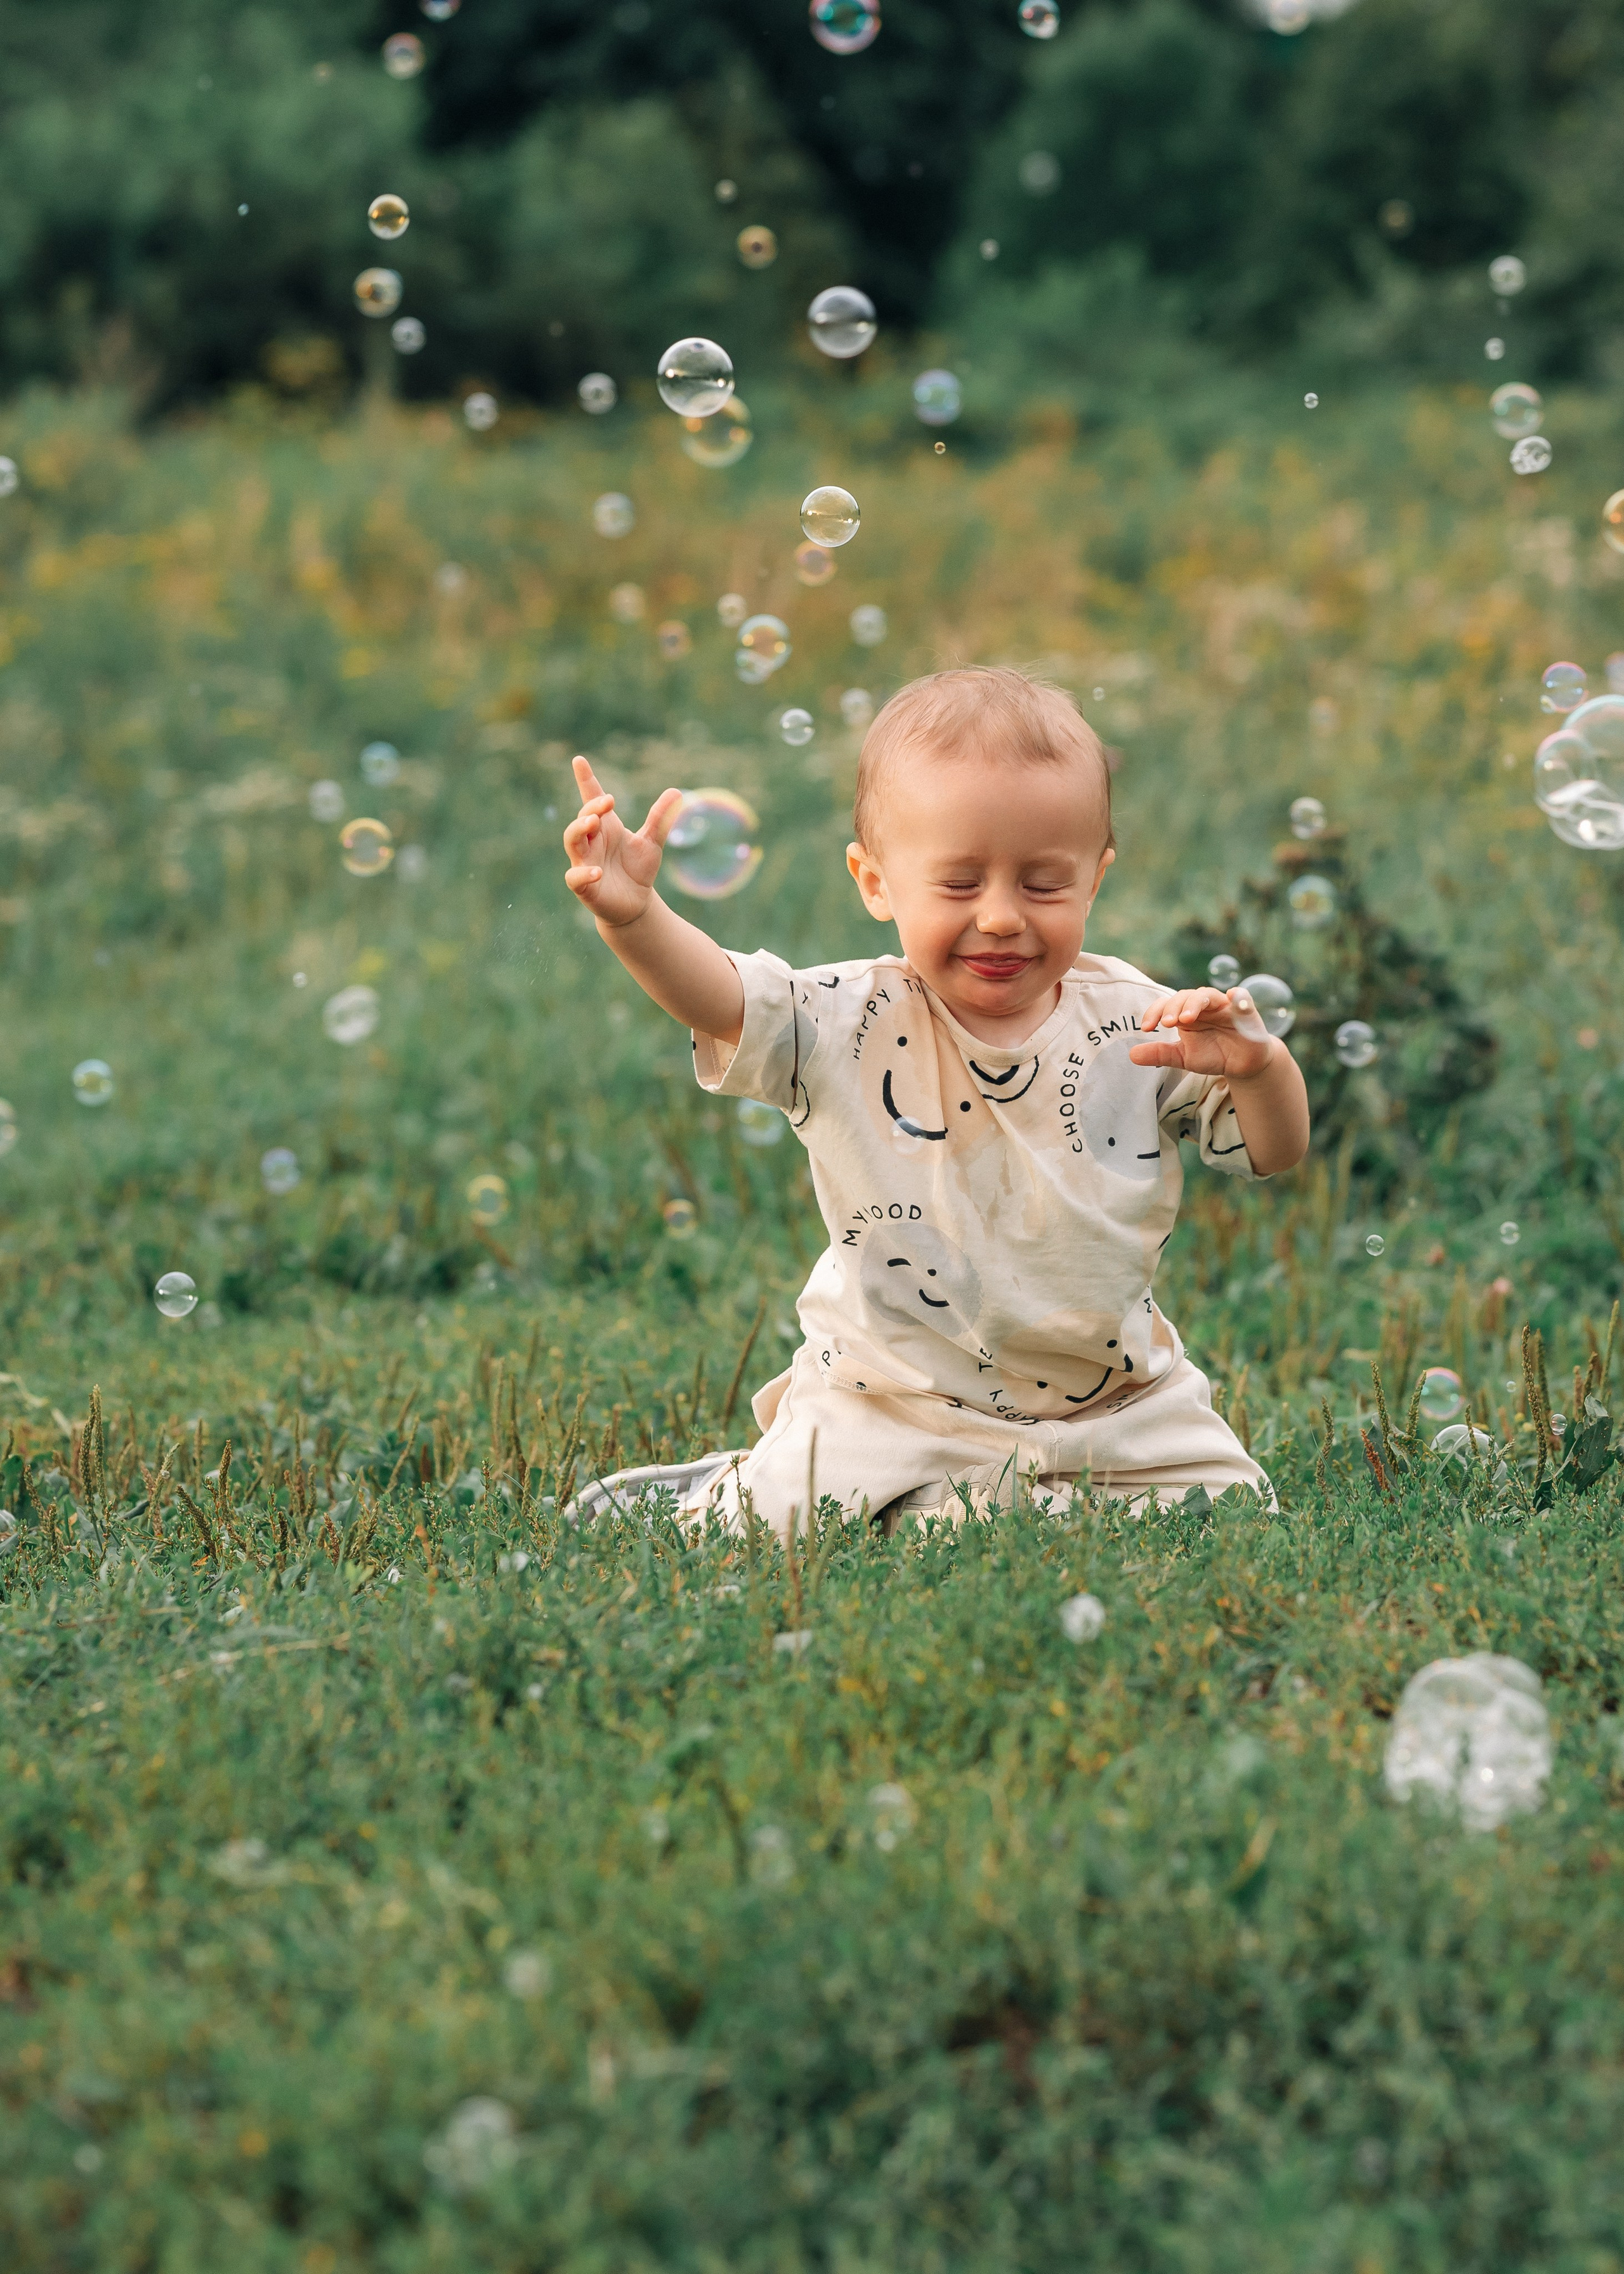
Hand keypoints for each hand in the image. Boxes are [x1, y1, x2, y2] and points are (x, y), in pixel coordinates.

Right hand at [562, 755, 684, 928]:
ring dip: (579, 830)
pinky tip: (597, 871)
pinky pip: (575, 877)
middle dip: (591, 808)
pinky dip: (583, 873)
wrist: (636, 904)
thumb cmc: (638, 870)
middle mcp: (592, 842)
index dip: (585, 780)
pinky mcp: (584, 886)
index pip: (592, 799)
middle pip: (582, 818)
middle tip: (608, 804)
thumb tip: (676, 792)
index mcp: (606, 827)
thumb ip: (660, 819)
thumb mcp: (652, 843)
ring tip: (593, 823)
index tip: (579, 760)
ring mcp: (585, 862)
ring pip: (572, 841)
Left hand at [1128, 985, 1276, 1079]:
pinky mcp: (1246, 1011)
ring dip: (1196, 1002)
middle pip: (1185, 996)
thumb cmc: (1213, 1055)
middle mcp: (1203, 1006)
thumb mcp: (1184, 1057)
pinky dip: (1238, 996)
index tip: (1145, 1027)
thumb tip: (1131, 1055)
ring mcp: (1224, 1007)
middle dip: (1173, 1007)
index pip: (1166, 1004)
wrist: (1242, 1065)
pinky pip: (1243, 999)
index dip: (1154, 1012)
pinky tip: (1231, 996)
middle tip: (1166, 1023)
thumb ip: (1160, 1054)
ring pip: (1208, 994)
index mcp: (1186, 1013)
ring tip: (1185, 1018)